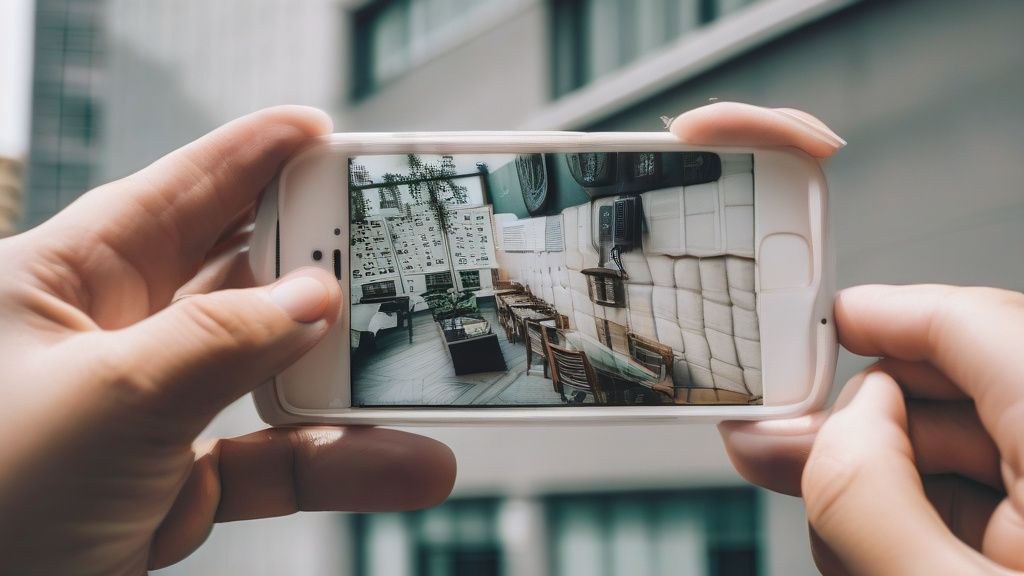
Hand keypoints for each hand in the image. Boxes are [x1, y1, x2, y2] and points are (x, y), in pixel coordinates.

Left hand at [0, 107, 454, 574]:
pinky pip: (275, 462)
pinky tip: (402, 463)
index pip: (172, 197)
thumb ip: (221, 340)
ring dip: (348, 382)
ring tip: (420, 365)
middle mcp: (107, 339)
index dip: (249, 157)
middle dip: (315, 263)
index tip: (319, 132)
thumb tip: (314, 298)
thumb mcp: (108, 399)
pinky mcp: (180, 485)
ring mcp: (151, 414)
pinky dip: (341, 464)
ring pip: (268, 374)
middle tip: (390, 246)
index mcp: (57, 285)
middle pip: (236, 278)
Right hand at [677, 106, 1022, 574]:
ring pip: (940, 446)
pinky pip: (954, 499)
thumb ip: (863, 497)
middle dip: (846, 410)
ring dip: (864, 477)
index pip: (966, 316)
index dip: (864, 303)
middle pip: (941, 382)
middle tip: (769, 434)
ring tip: (830, 529)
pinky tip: (867, 553)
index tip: (799, 310)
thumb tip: (817, 434)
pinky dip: (898, 517)